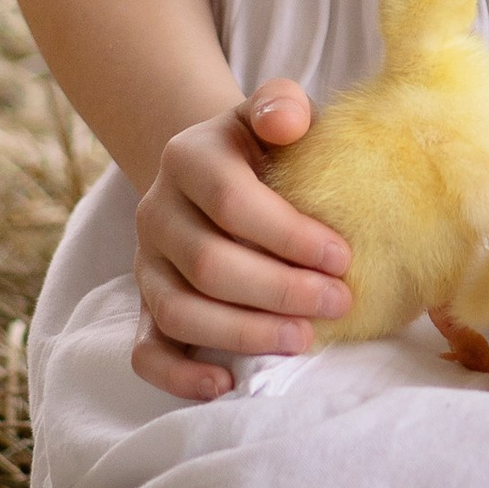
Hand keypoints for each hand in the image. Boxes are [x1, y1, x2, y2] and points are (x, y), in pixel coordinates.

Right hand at [131, 83, 351, 400]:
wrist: (215, 167)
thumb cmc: (262, 144)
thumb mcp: (273, 110)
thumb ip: (282, 104)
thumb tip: (287, 121)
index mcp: (187, 158)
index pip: (232, 202)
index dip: (288, 235)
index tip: (344, 257)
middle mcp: (156, 212)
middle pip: (209, 265)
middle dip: (280, 290)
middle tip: (338, 302)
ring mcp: (146, 264)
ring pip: (180, 312)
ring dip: (244, 333)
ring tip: (304, 339)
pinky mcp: (144, 306)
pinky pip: (146, 352)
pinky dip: (180, 376)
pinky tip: (226, 384)